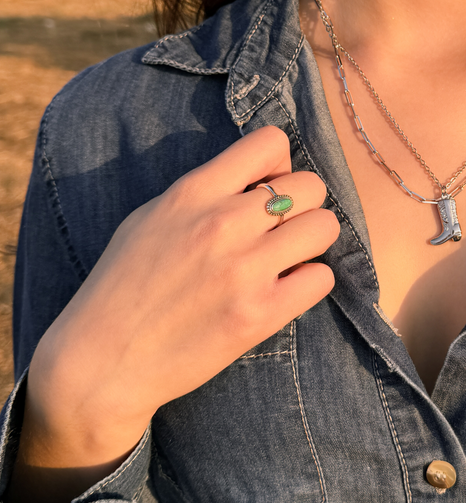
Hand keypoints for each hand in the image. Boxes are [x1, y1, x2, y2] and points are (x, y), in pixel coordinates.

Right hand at [24, 126, 338, 471]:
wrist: (104, 359)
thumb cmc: (122, 285)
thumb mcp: (151, 218)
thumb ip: (204, 194)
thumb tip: (258, 186)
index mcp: (194, 192)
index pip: (270, 143)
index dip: (280, 164)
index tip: (268, 187)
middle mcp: (223, 223)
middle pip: (311, 187)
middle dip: (302, 205)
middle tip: (280, 230)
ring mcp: (245, 270)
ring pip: (325, 228)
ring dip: (310, 242)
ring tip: (286, 259)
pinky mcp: (260, 316)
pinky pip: (321, 279)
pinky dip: (309, 281)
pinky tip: (285, 289)